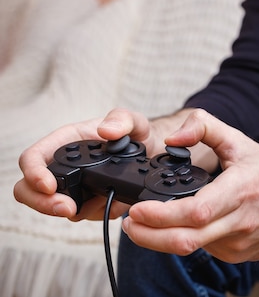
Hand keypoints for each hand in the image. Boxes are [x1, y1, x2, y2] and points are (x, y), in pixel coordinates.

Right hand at [13, 108, 159, 220]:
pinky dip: (100, 211)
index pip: (32, 158)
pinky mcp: (88, 202)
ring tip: (107, 197)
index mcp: (66, 142)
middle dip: (43, 203)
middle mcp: (64, 166)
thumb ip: (121, 120)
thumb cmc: (135, 132)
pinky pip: (85, 214)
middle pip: (29, 190)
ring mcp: (73, 186)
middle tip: (68, 209)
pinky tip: (116, 200)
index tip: (49, 186)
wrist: (152, 151)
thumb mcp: (133, 120)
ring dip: (79, 210)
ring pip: (56, 207)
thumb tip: (106, 131)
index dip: (33, 173)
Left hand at [121, 109, 258, 262]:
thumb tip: (175, 137)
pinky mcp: (237, 255)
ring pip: (191, 249)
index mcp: (242, 190)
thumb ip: (206, 127)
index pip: (195, 212)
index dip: (161, 216)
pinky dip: (185, 239)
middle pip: (185, 240)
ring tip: (147, 223)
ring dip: (162, 239)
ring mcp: (239, 244)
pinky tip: (180, 226)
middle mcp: (240, 222)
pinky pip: (204, 250)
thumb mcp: (242, 141)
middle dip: (149, 236)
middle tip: (131, 223)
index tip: (137, 211)